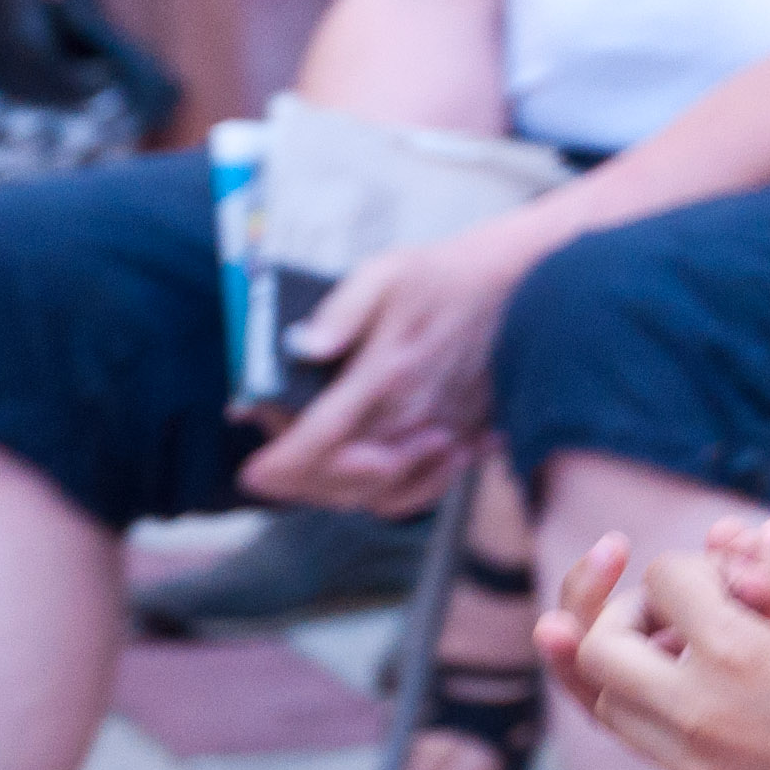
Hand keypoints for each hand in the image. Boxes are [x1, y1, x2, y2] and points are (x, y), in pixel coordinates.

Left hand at [233, 217, 546, 509]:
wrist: (516, 288)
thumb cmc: (441, 279)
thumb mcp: (383, 274)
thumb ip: (338, 311)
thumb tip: (300, 346)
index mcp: (384, 373)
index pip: (321, 439)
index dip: (281, 463)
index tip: (252, 471)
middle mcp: (413, 413)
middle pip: (343, 479)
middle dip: (299, 480)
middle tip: (272, 466)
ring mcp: (440, 433)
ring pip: (378, 493)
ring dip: (338, 491)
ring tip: (312, 468)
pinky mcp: (461, 441)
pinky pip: (419, 492)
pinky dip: (388, 495)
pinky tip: (371, 472)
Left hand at [542, 518, 769, 769]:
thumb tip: (751, 527)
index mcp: (737, 653)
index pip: (662, 580)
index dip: (693, 568)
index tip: (731, 581)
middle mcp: (701, 719)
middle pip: (599, 652)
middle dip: (627, 621)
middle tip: (674, 620)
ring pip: (616, 714)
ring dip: (644, 680)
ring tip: (708, 668)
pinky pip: (666, 767)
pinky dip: (686, 739)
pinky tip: (750, 729)